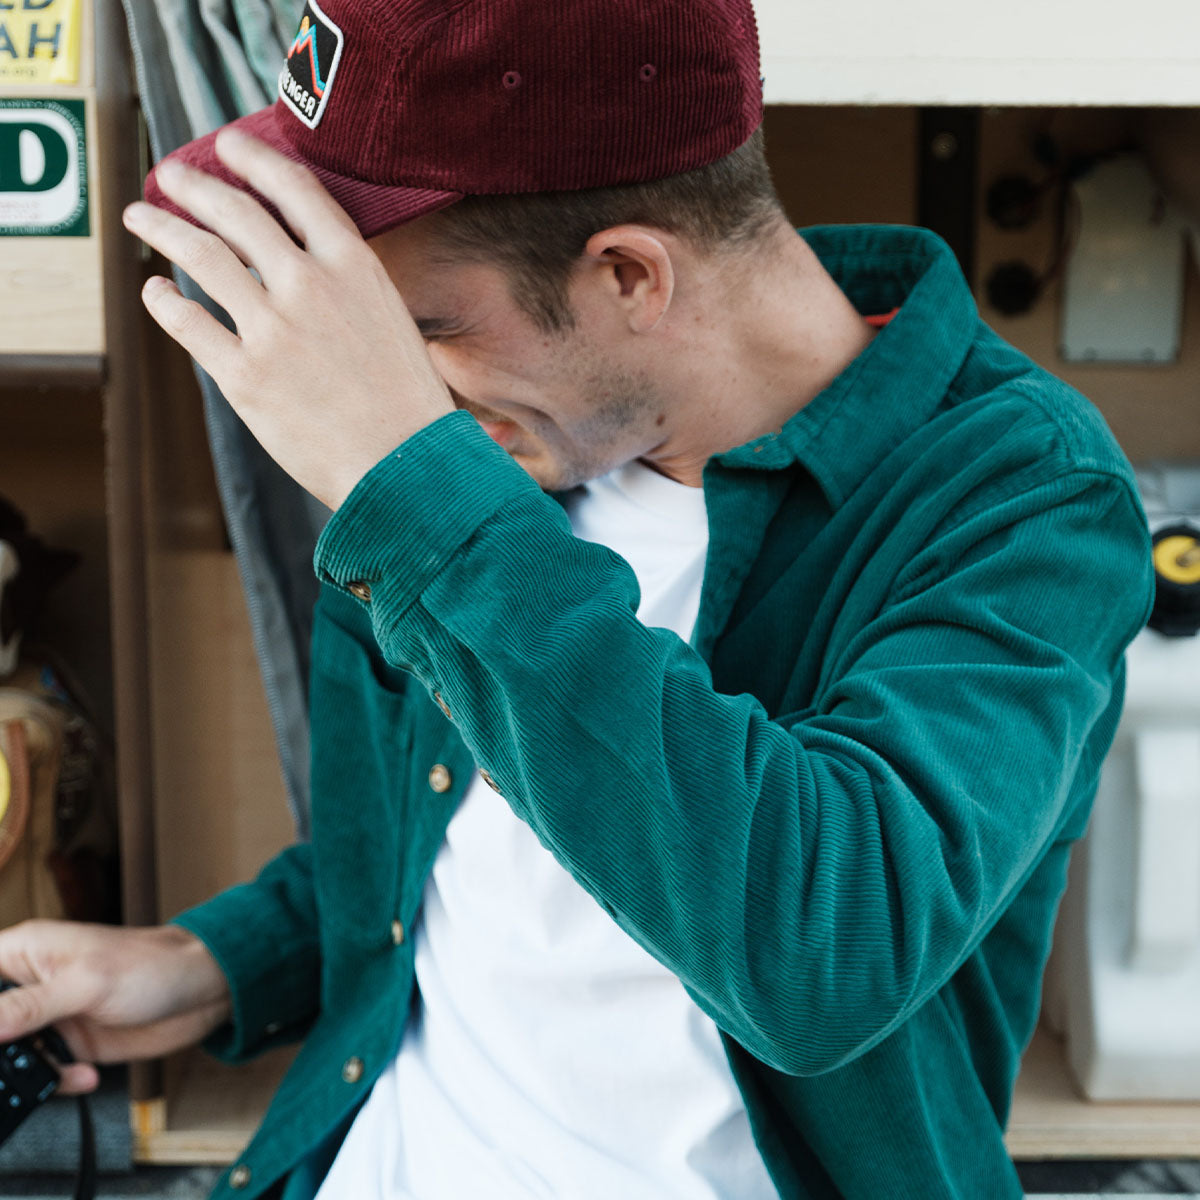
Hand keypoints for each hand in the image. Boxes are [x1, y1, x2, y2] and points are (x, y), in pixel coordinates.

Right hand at [0, 920, 231, 1094]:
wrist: (204, 991)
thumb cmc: (153, 965)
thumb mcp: (86, 983)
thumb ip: (30, 1006)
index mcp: (26, 951)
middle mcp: (32, 983)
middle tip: (12, 1065)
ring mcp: (50, 1015)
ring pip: (10, 1053)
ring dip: (30, 1072)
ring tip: (58, 1071)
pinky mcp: (71, 1043)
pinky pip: (44, 1071)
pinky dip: (59, 1080)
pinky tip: (84, 1075)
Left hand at [122, 130, 454, 510]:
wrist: (406, 469)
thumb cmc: (409, 407)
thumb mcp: (393, 325)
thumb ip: (349, 290)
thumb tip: (306, 269)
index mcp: (355, 268)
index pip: (295, 190)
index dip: (255, 159)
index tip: (230, 147)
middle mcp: (309, 286)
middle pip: (237, 213)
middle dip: (195, 186)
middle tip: (170, 174)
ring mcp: (273, 329)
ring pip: (200, 256)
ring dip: (163, 228)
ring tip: (141, 216)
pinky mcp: (244, 376)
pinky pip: (187, 323)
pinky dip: (163, 301)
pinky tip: (155, 291)